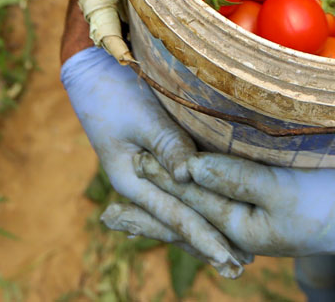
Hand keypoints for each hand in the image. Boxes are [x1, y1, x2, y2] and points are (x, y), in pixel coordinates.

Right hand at [61, 48, 246, 273]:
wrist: (92, 67)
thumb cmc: (114, 91)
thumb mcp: (142, 117)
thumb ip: (167, 145)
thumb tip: (189, 176)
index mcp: (131, 180)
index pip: (175, 215)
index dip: (202, 237)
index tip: (226, 257)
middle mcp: (140, 184)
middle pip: (181, 220)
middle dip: (210, 243)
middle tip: (242, 266)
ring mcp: (148, 174)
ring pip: (182, 210)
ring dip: (208, 230)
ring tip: (234, 254)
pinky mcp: (157, 159)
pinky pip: (181, 193)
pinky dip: (199, 208)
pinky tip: (214, 222)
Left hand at [136, 149, 334, 258]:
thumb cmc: (329, 198)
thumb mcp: (281, 187)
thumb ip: (234, 176)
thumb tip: (188, 169)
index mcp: (239, 227)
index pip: (190, 200)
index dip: (161, 179)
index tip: (131, 160)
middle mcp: (238, 230)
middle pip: (184, 220)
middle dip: (148, 215)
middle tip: (107, 214)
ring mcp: (249, 224)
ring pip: (196, 219)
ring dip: (164, 215)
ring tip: (129, 218)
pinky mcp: (261, 212)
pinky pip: (216, 212)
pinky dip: (193, 210)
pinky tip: (183, 209)